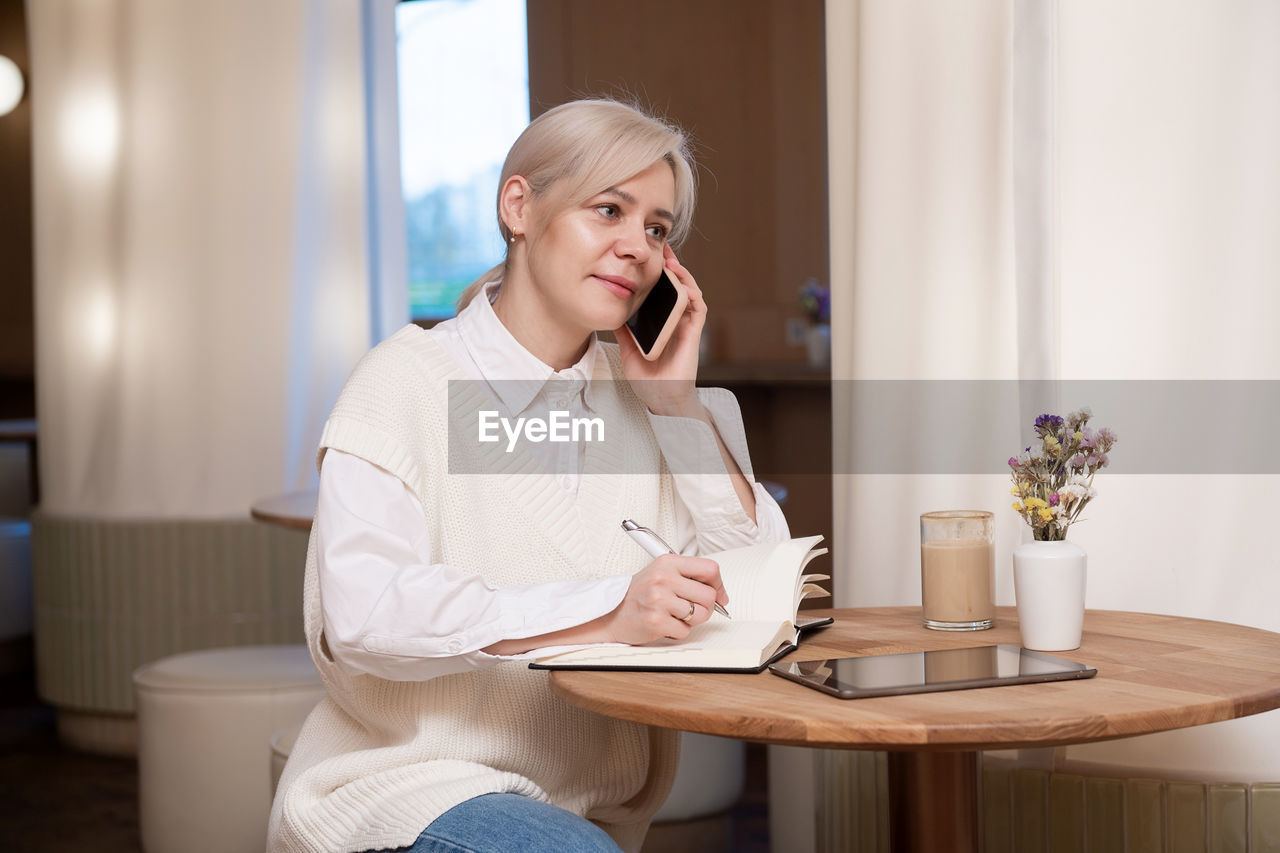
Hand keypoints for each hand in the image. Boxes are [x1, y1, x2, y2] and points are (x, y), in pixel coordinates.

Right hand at [604, 554, 728, 644]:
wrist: (611, 613)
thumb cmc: (639, 595)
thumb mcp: (662, 574)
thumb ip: (689, 578)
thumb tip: (721, 594)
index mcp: (668, 562)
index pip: (709, 568)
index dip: (719, 584)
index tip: (719, 595)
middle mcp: (663, 578)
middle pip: (709, 595)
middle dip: (706, 607)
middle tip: (691, 609)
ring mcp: (659, 599)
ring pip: (700, 615)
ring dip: (691, 621)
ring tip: (675, 616)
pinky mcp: (656, 620)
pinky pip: (685, 631)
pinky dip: (678, 631)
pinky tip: (664, 624)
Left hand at [615, 245, 706, 416]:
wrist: (658, 396)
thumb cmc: (646, 375)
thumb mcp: (626, 345)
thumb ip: (623, 325)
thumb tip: (610, 304)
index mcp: (659, 319)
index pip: (660, 289)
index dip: (656, 271)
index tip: (646, 254)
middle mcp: (674, 318)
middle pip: (676, 284)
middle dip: (670, 264)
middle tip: (661, 246)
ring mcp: (685, 323)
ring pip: (689, 290)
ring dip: (682, 274)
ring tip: (670, 261)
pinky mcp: (694, 332)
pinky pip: (698, 307)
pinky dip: (692, 293)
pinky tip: (682, 283)